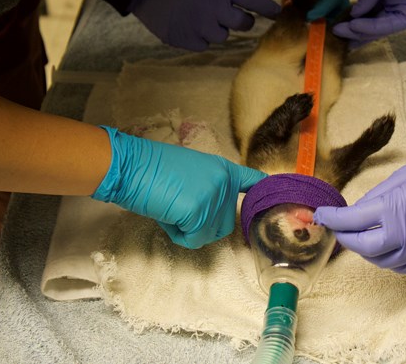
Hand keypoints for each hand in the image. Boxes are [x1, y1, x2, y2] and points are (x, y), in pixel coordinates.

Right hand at [93, 126, 267, 248]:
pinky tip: (167, 215)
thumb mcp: (190, 172)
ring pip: (209, 235)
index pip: (252, 181)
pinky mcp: (199, 213)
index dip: (261, 191)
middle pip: (225, 224)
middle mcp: (224, 183)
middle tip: (178, 206)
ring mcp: (213, 197)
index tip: (274, 194)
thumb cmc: (151, 170)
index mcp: (223, 169)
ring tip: (170, 208)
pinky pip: (193, 240)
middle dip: (201, 225)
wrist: (131, 166)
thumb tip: (209, 210)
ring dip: (188, 230)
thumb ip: (208, 187)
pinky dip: (177, 235)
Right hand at [129, 0, 280, 50]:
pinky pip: (203, 45)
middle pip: (244, 24)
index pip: (253, 0)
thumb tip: (246, 9)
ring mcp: (201, 26)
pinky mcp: (188, 40)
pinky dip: (198, 38)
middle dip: (242, 22)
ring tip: (198, 17)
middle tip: (232, 17)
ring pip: (222, 36)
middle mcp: (215, 8)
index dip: (267, 8)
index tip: (277, 14)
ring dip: (216, 29)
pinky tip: (187, 25)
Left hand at [262, 0, 347, 20]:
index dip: (324, 8)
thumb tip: (312, 8)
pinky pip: (305, 6)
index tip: (310, 17)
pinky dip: (301, 12)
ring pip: (319, 8)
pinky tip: (294, 17)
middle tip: (312, 26)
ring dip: (312, 16)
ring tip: (302, 23)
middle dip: (324, 17)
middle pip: (332, 5)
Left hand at [314, 135, 405, 272]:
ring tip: (360, 234)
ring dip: (365, 249)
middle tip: (338, 226)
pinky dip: (387, 257)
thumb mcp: (403, 176)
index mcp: (395, 210)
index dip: (331, 218)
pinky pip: (402, 266)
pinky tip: (384, 243)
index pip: (351, 220)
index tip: (321, 215)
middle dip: (344, 237)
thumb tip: (355, 210)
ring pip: (380, 261)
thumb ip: (376, 196)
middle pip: (361, 247)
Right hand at [333, 0, 405, 46]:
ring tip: (340, 34)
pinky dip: (371, 27)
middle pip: (369, 23)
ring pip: (376, 28)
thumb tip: (354, 12)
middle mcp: (393, 6)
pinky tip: (356, 27)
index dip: (352, 17)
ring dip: (358, 32)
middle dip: (352, 30)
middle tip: (335, 36)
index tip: (337, 22)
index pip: (366, 10)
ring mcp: (402, 14)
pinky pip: (387, 25)